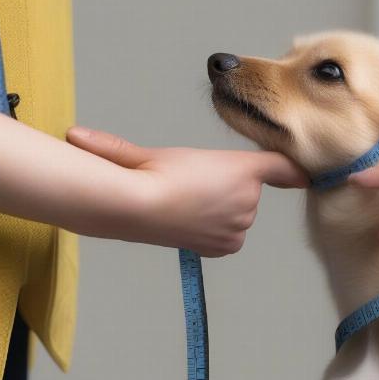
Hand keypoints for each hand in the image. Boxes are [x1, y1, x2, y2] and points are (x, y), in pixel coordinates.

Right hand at [66, 126, 307, 256]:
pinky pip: (227, 233)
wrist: (136, 213)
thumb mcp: (144, 152)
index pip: (280, 169)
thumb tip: (71, 134)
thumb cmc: (147, 174)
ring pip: (236, 212)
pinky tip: (189, 221)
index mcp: (242, 169)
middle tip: (193, 183)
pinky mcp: (227, 245)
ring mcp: (240, 226)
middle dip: (228, 186)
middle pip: (247, 190)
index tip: (307, 174)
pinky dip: (215, 228)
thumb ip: (120, 145)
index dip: (293, 169)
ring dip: (220, 208)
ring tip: (187, 203)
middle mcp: (250, 200)